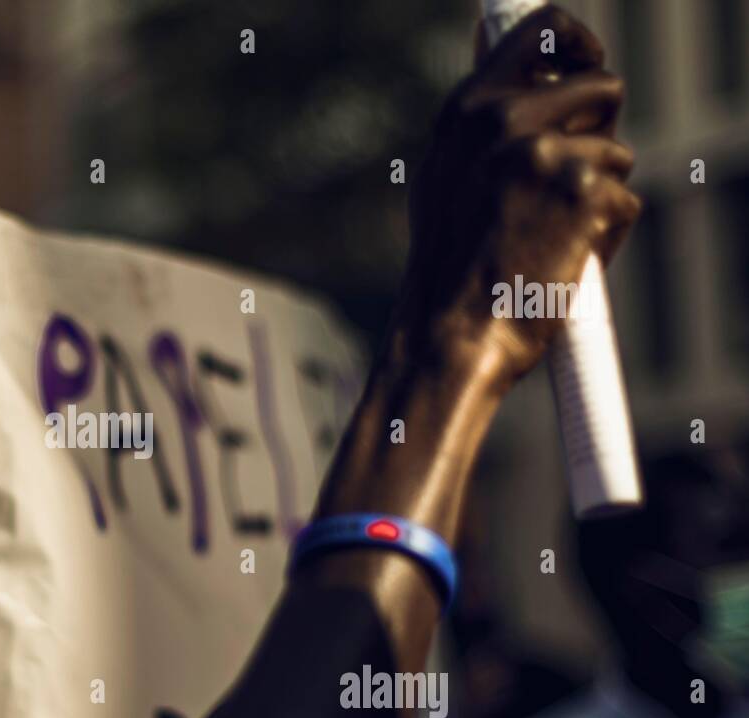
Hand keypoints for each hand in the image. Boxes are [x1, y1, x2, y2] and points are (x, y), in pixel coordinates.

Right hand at [394, 4, 640, 390]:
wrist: (448, 336)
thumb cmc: (445, 272)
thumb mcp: (445, 182)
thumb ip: (482, 131)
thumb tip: (528, 87)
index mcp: (466, 111)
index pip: (541, 29)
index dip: (578, 43)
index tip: (587, 63)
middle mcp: (504, 119)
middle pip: (601, 86)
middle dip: (599, 131)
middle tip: (571, 180)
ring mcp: (545, 152)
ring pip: (615, 154)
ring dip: (596, 195)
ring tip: (548, 236)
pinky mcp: (584, 192)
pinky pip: (623, 202)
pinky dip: (603, 238)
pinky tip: (560, 262)